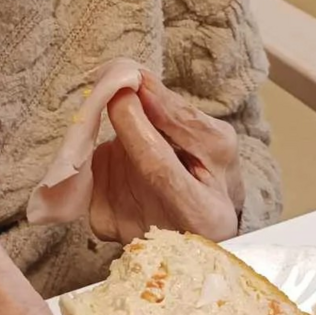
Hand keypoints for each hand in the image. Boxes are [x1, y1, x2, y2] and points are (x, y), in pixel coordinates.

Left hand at [88, 72, 244, 245]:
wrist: (199, 227)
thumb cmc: (214, 181)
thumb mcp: (217, 145)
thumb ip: (181, 118)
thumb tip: (140, 85)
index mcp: (199, 214)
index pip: (155, 166)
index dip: (136, 124)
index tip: (128, 88)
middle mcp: (157, 229)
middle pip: (128, 157)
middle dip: (129, 116)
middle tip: (140, 94)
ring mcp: (123, 226)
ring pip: (110, 154)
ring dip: (126, 136)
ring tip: (155, 149)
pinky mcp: (101, 220)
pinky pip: (98, 166)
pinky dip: (115, 154)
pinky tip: (136, 165)